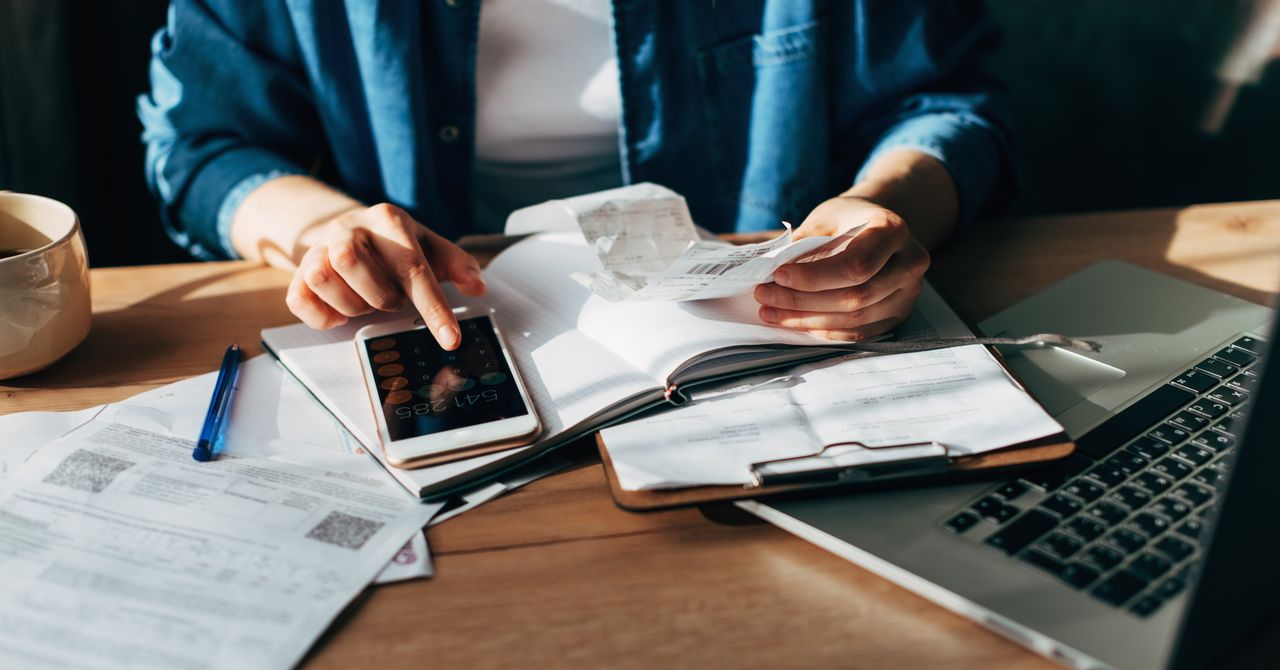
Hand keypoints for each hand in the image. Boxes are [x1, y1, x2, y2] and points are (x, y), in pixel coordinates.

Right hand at [285, 203, 485, 348]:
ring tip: (367, 300)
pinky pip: (299, 300)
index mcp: (388, 220)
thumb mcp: (431, 247)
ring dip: (351, 303)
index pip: (413, 268)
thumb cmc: (396, 246)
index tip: (450, 339)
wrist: (352, 231)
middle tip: (392, 299)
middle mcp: (348, 228)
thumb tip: (478, 285)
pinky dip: (323, 316)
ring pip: (321, 278)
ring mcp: (318, 249)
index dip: (433, 308)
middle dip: (379, 295)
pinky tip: (341, 310)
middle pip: (352, 262)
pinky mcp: (298, 273)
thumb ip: (458, 264)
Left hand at [753, 196, 928, 340]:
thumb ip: (805, 242)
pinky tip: (796, 322)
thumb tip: (771, 269)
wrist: (879, 225)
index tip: (778, 275)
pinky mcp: (898, 314)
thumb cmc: (848, 218)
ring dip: (807, 320)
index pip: (855, 266)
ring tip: (771, 311)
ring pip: (855, 320)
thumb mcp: (827, 217)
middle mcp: (910, 264)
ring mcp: (908, 294)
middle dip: (802, 301)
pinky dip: (824, 330)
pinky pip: (859, 332)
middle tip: (764, 295)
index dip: (814, 277)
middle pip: (855, 297)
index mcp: (893, 231)